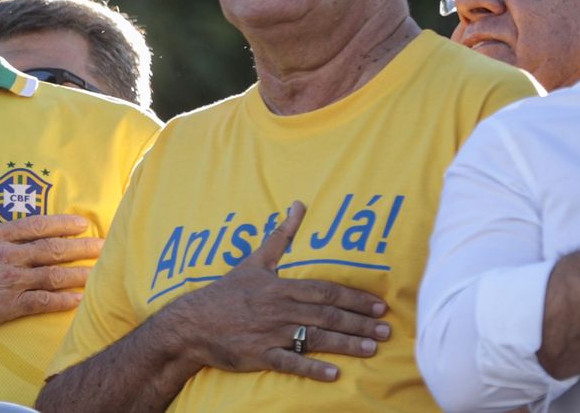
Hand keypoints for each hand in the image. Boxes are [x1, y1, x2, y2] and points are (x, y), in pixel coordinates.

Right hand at [0, 189, 100, 340]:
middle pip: (52, 249)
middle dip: (82, 247)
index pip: (37, 226)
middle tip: (105, 245)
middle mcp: (6, 256)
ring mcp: (8, 282)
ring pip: (52, 275)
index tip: (83, 223)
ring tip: (99, 273)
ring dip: (78, 273)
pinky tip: (77, 301)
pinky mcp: (5, 307)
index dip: (63, 224)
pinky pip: (40, 303)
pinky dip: (61, 301)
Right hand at [166, 201, 390, 381]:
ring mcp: (270, 333)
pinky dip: (312, 369)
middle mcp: (279, 309)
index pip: (325, 292)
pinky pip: (291, 364)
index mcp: (280, 287)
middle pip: (327, 316)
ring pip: (315, 338)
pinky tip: (334, 374)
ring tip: (372, 349)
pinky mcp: (260, 355)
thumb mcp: (254, 260)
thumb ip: (281, 235)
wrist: (192, 323)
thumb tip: (299, 204)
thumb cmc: (226, 292)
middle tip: (387, 330)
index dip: (354, 298)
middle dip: (359, 323)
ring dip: (346, 344)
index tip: (379, 305)